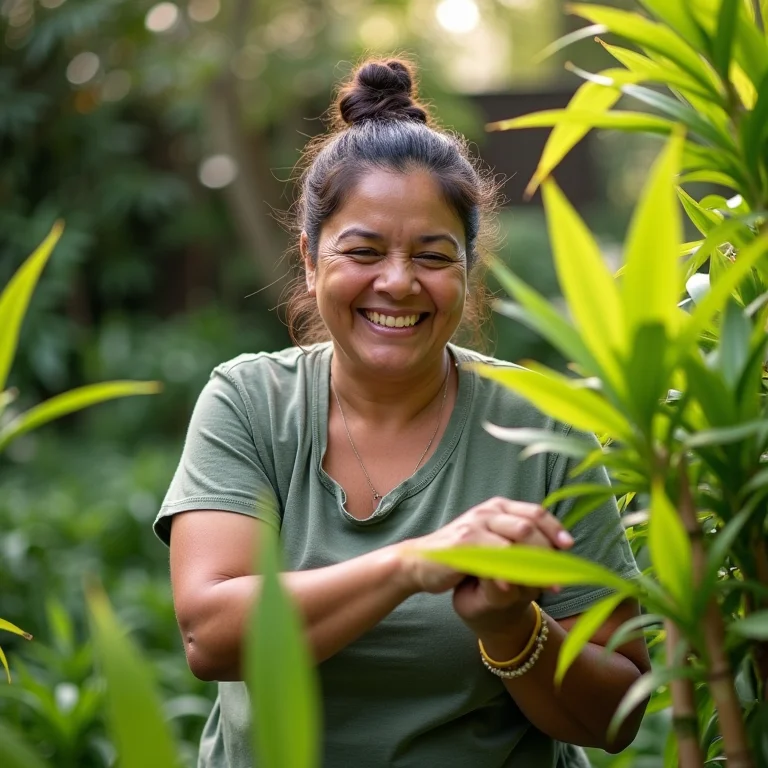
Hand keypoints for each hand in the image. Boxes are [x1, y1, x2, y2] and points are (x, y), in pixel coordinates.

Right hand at [450, 500, 572, 639]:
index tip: (570, 548)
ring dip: (536, 564)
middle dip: (549, 551)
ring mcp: (475, 525)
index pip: (535, 513)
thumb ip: (515, 538)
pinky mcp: (463, 544)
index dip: (556, 529)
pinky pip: (495, 556)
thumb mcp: (491, 540)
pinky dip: (509, 572)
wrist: (421, 562)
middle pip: (530, 526)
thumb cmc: (460, 554)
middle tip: (560, 575)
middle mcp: (488, 511)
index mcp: (498, 507)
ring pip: (516, 540)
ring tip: (548, 584)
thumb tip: (556, 547)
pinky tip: (515, 588)